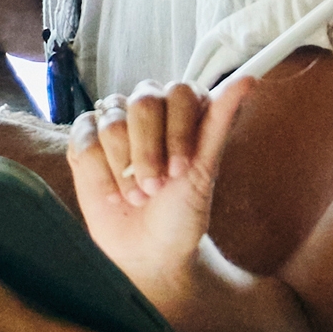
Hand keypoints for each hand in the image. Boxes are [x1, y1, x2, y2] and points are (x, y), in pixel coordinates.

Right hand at [68, 85, 240, 314]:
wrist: (147, 252)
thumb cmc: (181, 214)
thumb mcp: (204, 172)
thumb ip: (219, 122)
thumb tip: (247, 80)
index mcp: (183, 110)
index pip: (179, 93)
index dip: (177, 133)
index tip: (180, 171)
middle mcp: (148, 110)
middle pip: (143, 103)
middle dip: (149, 153)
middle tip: (155, 188)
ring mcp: (114, 124)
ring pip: (112, 123)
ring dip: (124, 169)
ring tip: (136, 197)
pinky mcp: (85, 142)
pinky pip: (85, 140)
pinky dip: (100, 174)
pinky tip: (112, 194)